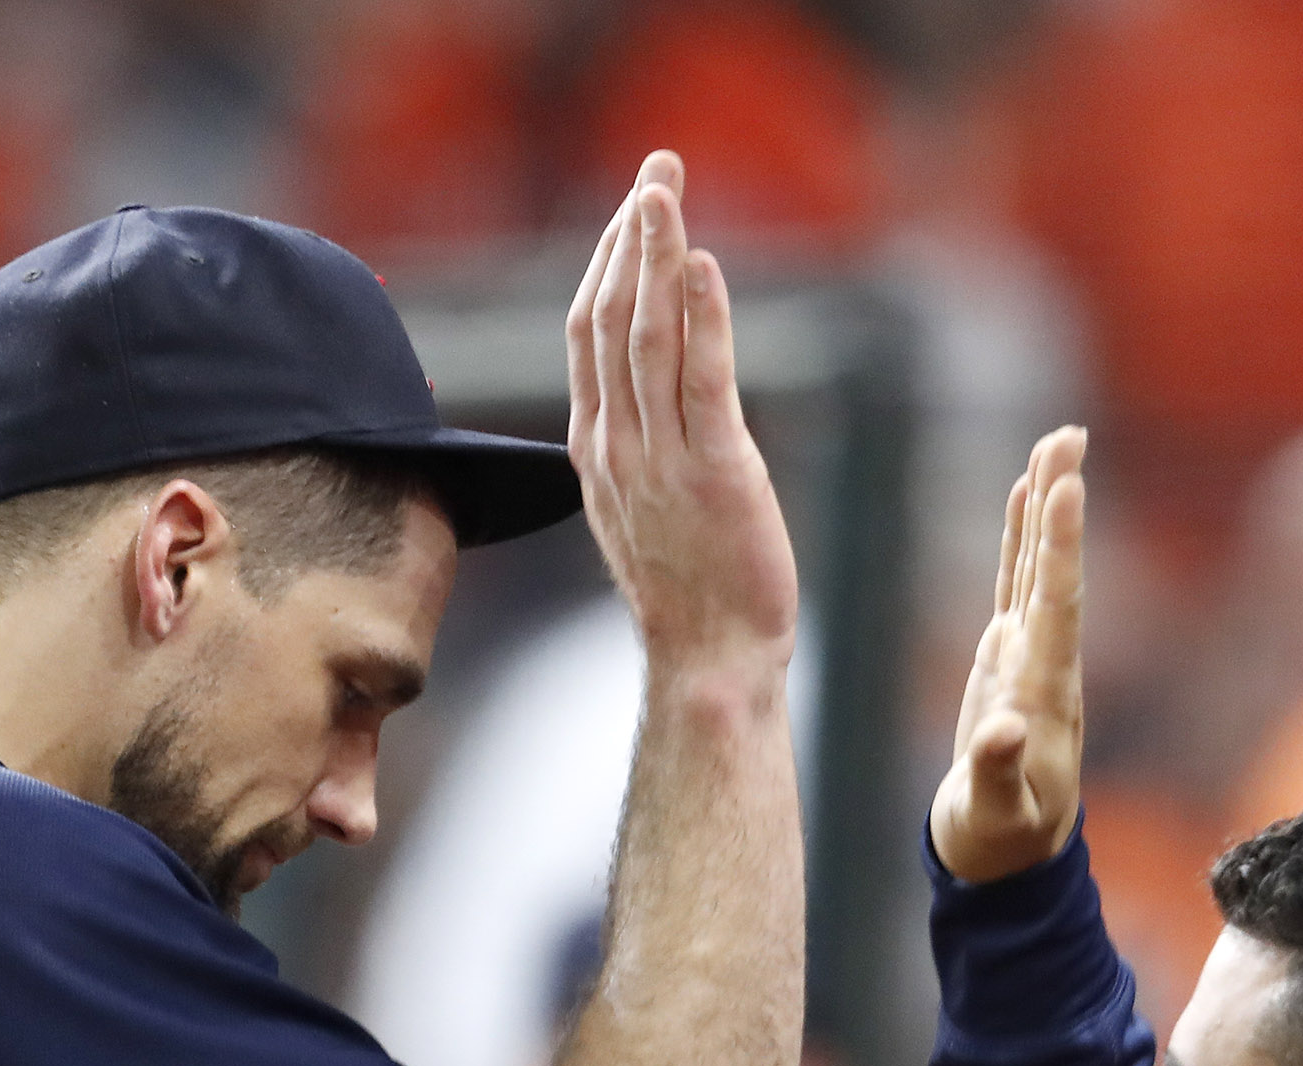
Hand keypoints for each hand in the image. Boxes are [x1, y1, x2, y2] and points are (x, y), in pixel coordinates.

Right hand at [567, 151, 798, 680]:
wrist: (710, 662)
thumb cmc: (693, 591)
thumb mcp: (648, 505)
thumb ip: (642, 442)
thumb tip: (658, 387)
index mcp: (597, 448)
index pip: (589, 333)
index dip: (608, 261)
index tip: (633, 206)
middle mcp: (618, 446)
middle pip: (611, 318)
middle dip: (631, 235)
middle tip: (658, 166)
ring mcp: (659, 460)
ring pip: (647, 338)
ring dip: (657, 256)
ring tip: (666, 191)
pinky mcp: (714, 473)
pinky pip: (701, 382)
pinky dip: (702, 318)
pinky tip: (704, 265)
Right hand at [930, 426, 1089, 883]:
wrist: (1007, 860)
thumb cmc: (1000, 841)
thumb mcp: (996, 815)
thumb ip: (997, 771)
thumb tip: (1001, 729)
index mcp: (1045, 694)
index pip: (1056, 606)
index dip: (1058, 547)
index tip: (1064, 486)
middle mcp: (1046, 664)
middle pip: (1055, 570)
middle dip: (1060, 503)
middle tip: (1068, 435)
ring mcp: (1029, 658)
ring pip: (1038, 568)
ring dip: (1045, 507)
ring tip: (1053, 445)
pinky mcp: (1008, 662)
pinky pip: (1017, 586)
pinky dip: (1022, 540)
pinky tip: (1024, 499)